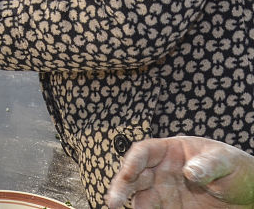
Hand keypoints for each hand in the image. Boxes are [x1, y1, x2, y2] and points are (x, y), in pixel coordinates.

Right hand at [106, 136, 253, 208]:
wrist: (248, 193)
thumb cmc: (236, 168)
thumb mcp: (226, 161)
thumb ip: (209, 164)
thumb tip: (188, 172)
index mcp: (170, 151)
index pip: (143, 152)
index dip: (132, 162)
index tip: (128, 175)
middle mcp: (161, 171)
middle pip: (134, 176)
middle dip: (121, 188)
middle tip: (112, 203)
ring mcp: (165, 192)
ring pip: (141, 198)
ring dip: (134, 206)